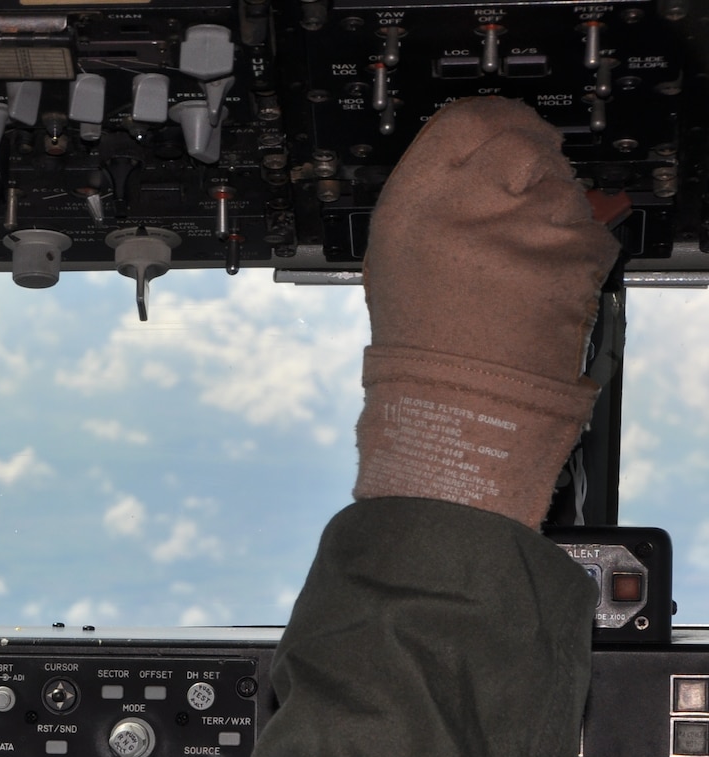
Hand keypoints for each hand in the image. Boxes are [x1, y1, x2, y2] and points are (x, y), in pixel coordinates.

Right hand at [364, 97, 617, 382]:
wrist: (457, 405)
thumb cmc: (420, 348)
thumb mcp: (395, 261)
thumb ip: (435, 200)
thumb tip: (472, 161)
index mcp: (410, 204)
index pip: (463, 121)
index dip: (489, 121)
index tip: (501, 128)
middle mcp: (465, 204)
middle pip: (520, 138)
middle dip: (531, 158)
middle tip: (527, 193)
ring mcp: (523, 224)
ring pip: (563, 185)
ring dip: (555, 214)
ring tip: (524, 263)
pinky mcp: (571, 250)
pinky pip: (590, 231)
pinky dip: (576, 253)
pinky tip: (545, 286)